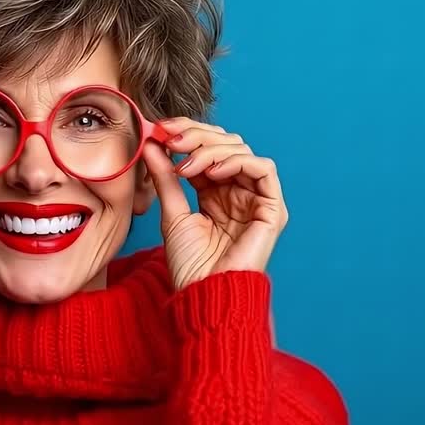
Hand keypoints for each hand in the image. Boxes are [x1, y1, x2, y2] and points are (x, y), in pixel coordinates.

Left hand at [142, 118, 288, 289]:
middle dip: (197, 136)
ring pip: (242, 151)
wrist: (205, 294)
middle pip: (225, 144)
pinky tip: (212, 172)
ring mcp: (255, 199)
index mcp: (214, 192)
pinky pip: (263, 169)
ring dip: (211, 149)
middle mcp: (237, 191)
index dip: (187, 134)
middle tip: (171, 138)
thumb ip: (164, 178)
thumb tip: (152, 143)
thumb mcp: (172, 213)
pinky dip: (237, 162)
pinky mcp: (272, 209)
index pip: (206, 149)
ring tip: (185, 164)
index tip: (161, 129)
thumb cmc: (189, 265)